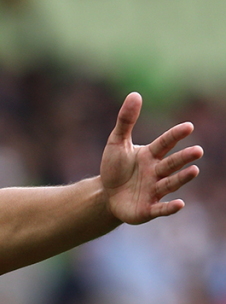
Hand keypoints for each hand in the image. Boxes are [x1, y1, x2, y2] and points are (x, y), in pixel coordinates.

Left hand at [101, 92, 203, 223]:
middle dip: (183, 158)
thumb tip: (135, 94)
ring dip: (182, 178)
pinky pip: (160, 208)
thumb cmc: (115, 168)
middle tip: (197, 150)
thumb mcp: (116, 143)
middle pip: (171, 164)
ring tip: (194, 170)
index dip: (174, 135)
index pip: (164, 143)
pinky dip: (170, 207)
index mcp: (151, 155)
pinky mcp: (148, 209)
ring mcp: (154, 191)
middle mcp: (156, 172)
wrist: (105, 195)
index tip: (188, 126)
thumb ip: (126, 121)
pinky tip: (180, 204)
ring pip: (170, 183)